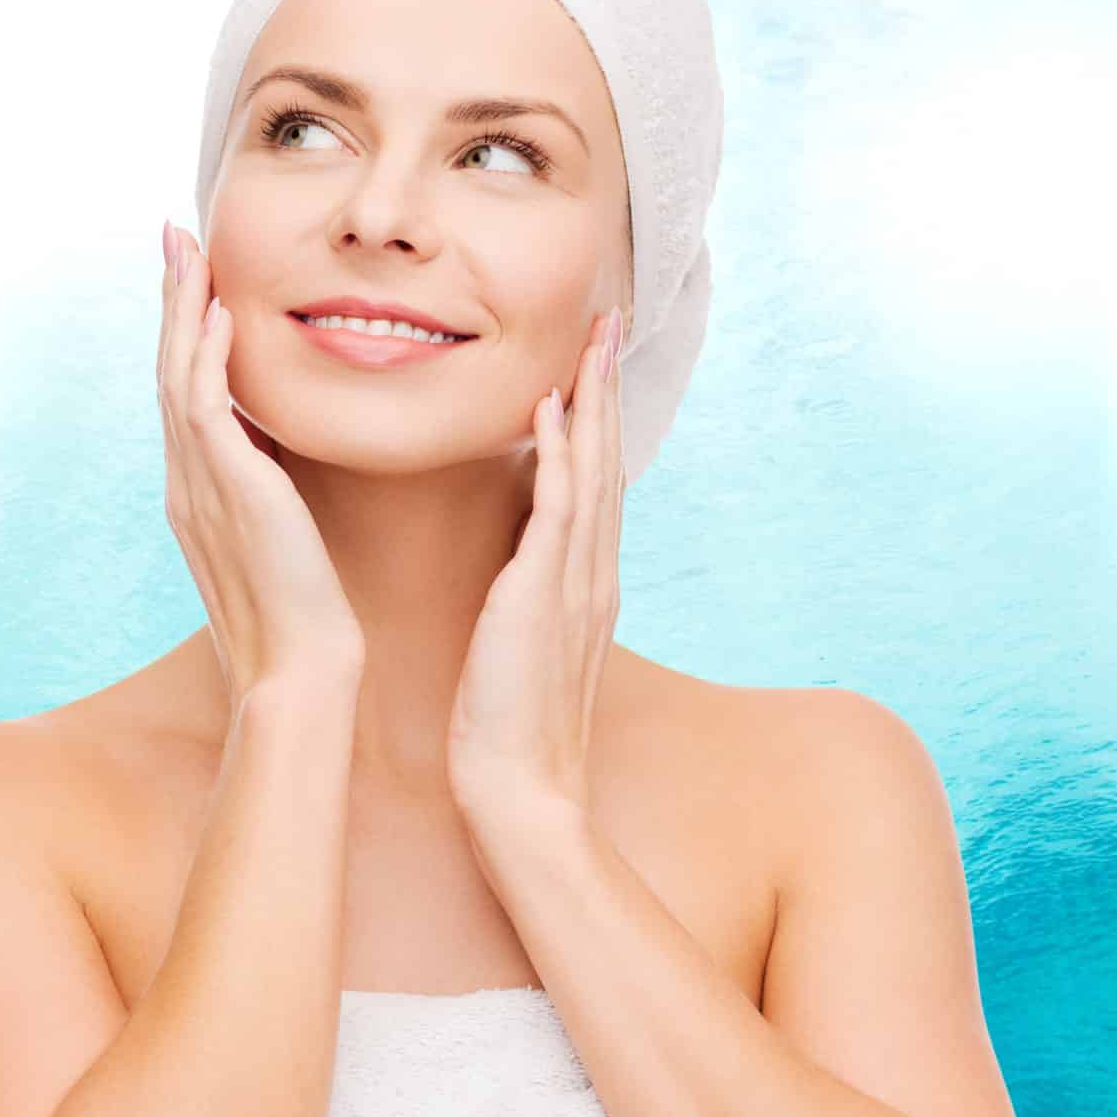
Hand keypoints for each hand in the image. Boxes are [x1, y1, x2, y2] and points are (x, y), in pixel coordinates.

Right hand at [159, 222, 364, 710]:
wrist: (296, 670)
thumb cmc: (301, 615)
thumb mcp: (281, 534)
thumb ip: (270, 487)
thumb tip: (282, 452)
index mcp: (199, 489)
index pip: (185, 391)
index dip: (186, 330)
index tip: (193, 277)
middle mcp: (187, 480)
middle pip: (170, 368)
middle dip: (173, 299)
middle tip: (174, 237)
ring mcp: (201, 484)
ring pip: (179, 375)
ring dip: (183, 308)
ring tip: (188, 250)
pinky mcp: (229, 489)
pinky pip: (206, 406)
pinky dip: (207, 353)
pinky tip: (218, 310)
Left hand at [448, 305, 627, 845]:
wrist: (523, 794)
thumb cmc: (508, 730)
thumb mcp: (521, 649)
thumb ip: (527, 602)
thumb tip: (514, 570)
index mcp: (583, 585)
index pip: (596, 484)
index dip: (596, 420)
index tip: (590, 363)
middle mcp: (591, 574)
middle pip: (607, 461)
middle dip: (606, 389)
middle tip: (607, 322)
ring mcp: (577, 582)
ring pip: (593, 469)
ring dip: (592, 399)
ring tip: (591, 337)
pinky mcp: (547, 595)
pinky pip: (559, 508)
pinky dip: (562, 452)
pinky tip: (552, 405)